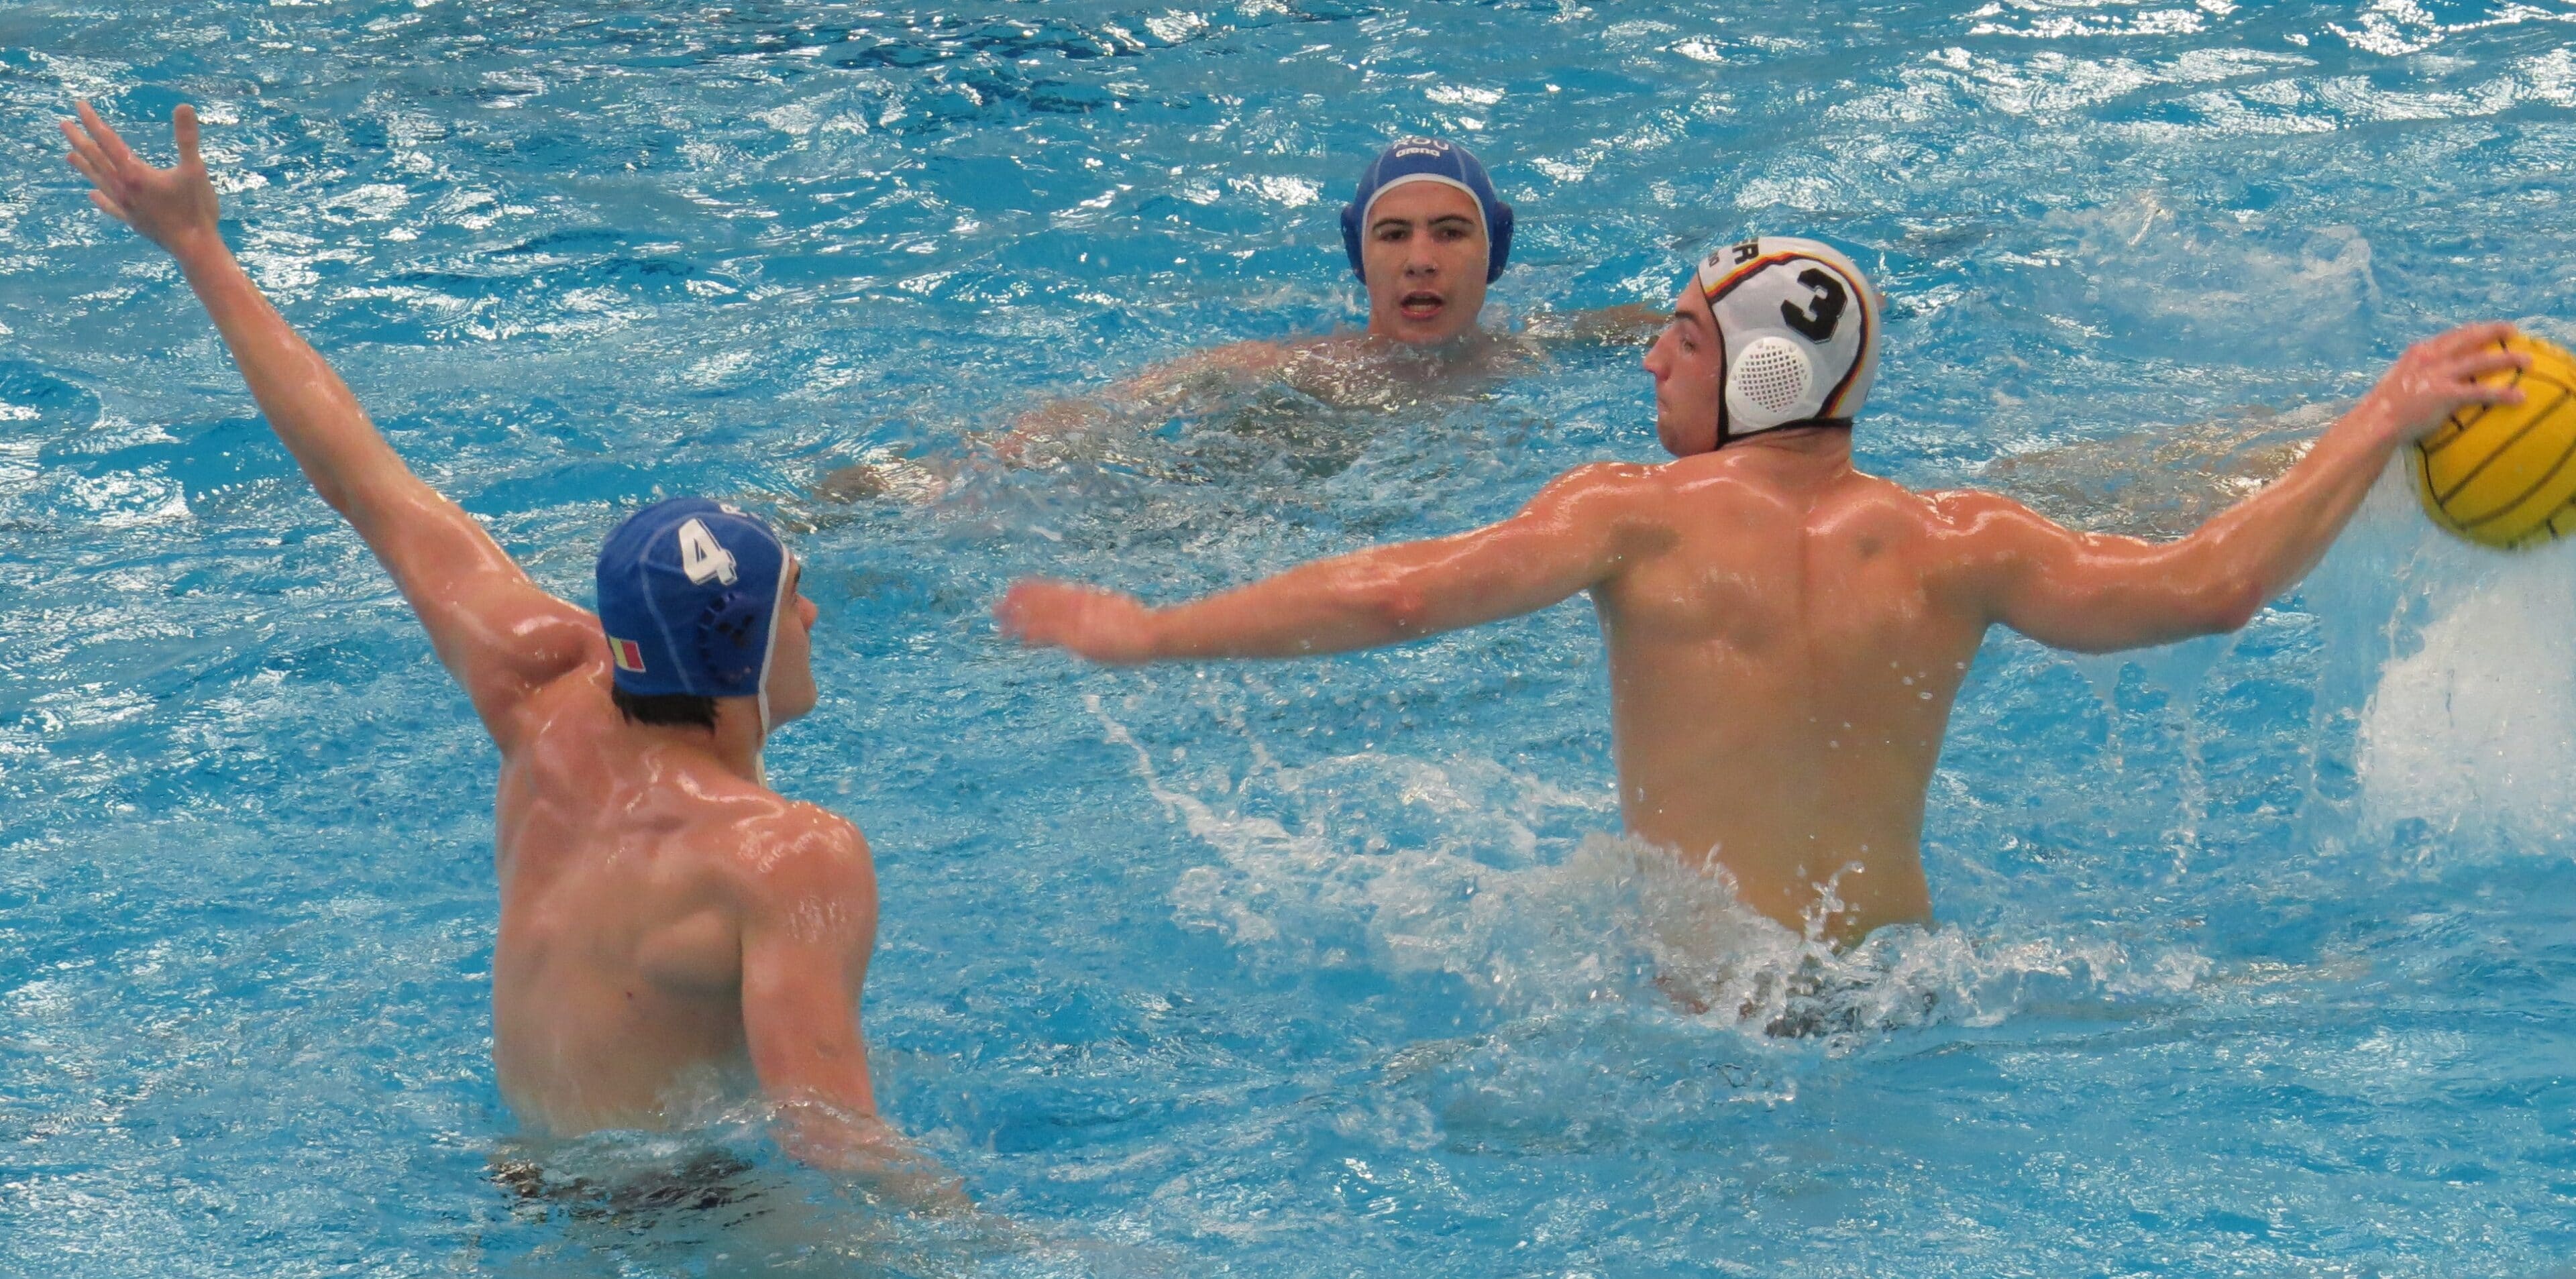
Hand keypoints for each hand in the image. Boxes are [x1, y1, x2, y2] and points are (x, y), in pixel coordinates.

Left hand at [61, 101, 221, 259]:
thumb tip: (183, 106)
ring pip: (98, 180)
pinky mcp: (132, 220)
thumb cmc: (196, 209)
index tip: (79, 105)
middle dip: (79, 140)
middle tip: (63, 125)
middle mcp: (123, 188)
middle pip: (95, 159)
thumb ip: (187, 138)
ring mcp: (126, 206)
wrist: (194, 247)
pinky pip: (110, 206)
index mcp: (134, 173)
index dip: (93, 121)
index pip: (107, 141)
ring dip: (83, 166)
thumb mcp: (195, 169)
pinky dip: (99, 199)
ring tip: (68, 156)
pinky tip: (91, 195)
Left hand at [995, 578, 1158, 663]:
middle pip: (1041, 601)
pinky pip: (1050, 635)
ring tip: (997, 618)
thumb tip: (1092, 609)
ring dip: (1018, 618)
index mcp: (1087, 599)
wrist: (1153, 634)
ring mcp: (1078, 621)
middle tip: (995, 607)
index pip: (1053, 592)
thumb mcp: (1117, 611)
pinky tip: (1018, 637)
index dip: (1032, 591)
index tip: (1015, 588)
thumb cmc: (1142, 627)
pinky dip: (1033, 634)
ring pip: (1041, 615)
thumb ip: (1100, 609)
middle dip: (1018, 604)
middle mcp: (1078, 606)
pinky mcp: (1078, 638)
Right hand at [2348, 322, 2531, 446]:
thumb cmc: (2385, 406)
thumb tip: (2434, 374)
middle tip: (2513, 330)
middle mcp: (2430, 357)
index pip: (2452, 334)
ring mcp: (2438, 375)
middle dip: (2494, 331)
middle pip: (2470, 337)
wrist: (2375, 422)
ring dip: (2507, 359)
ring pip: (2481, 361)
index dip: (2474, 329)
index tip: (2488, 327)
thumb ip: (2419, 371)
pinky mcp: (2445, 394)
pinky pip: (2481, 392)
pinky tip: (2519, 397)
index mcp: (2419, 352)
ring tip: (2527, 361)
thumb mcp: (2401, 378)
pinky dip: (2502, 394)